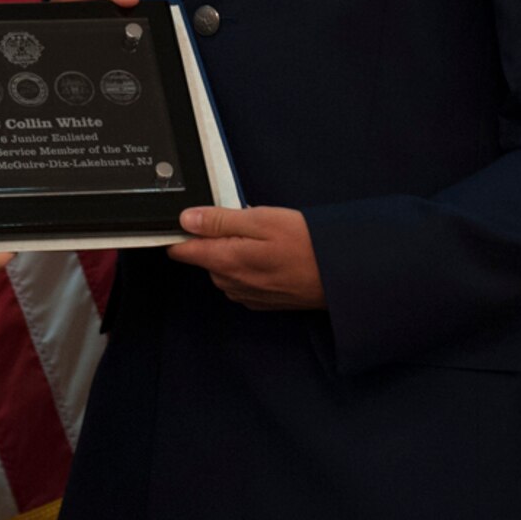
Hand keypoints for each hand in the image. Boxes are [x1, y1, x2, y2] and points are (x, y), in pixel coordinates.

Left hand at [168, 205, 323, 309]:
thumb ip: (220, 220)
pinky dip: (251, 264)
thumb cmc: (307, 246)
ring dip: (237, 250)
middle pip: (204, 256)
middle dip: (219, 236)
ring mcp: (244, 294)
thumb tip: (187, 219)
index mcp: (225, 260)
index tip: (190, 219)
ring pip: (224, 266)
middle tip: (251, 223)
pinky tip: (274, 255)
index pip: (181, 250)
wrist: (339, 277)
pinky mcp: (259, 301)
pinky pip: (241, 278)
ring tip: (268, 239)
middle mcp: (229, 283)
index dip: (181, 231)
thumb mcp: (262, 219)